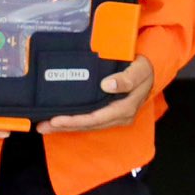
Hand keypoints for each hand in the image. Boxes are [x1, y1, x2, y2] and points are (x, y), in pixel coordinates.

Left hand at [38, 56, 154, 133]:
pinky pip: (90, 120)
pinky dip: (74, 121)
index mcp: (125, 108)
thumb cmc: (145, 67)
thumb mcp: (140, 69)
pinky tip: (60, 120)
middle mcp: (119, 116)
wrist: (152, 69)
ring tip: (44, 126)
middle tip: (41, 125)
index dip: (75, 120)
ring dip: (66, 126)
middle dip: (64, 126)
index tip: (56, 119)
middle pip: (88, 125)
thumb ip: (127, 78)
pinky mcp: (110, 113)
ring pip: (87, 125)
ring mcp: (115, 116)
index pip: (96, 118)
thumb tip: (107, 85)